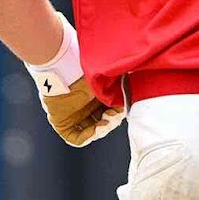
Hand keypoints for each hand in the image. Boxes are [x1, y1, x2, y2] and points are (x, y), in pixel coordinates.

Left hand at [23, 11, 124, 146]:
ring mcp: (71, 113)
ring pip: (91, 129)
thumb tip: (139, 82)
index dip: (116, 112)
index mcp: (92, 91)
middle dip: (110, 120)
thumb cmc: (82, 62)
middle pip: (101, 120)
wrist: (59, 61)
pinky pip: (74, 138)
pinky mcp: (60, 121)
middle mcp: (82, 103)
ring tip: (106, 120)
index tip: (121, 109)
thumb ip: (119, 79)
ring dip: (101, 129)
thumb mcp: (105, 73)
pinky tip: (96, 127)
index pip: (107, 108)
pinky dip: (87, 136)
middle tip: (114, 115)